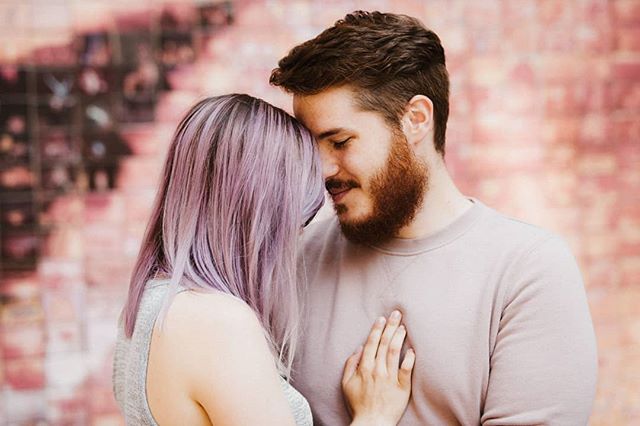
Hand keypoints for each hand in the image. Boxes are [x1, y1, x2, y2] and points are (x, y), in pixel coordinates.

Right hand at [342, 311, 414, 425]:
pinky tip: (412, 349)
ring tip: (404, 326)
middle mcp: (377, 370)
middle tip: (397, 313)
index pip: (371, 343)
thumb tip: (359, 349)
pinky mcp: (402, 388)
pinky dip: (409, 358)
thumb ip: (350, 364)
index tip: (382, 318)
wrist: (372, 423)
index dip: (377, 329)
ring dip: (399, 337)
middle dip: (390, 326)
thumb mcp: (346, 384)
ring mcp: (391, 378)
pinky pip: (407, 370)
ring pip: (395, 352)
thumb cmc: (358, 404)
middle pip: (385, 343)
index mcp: (364, 367)